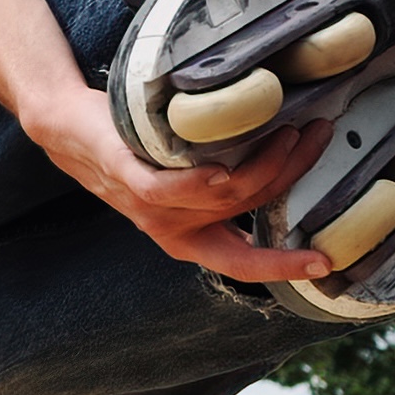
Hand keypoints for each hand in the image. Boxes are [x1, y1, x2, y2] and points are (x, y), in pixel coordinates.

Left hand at [29, 86, 334, 280]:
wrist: (68, 133)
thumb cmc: (135, 153)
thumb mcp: (181, 180)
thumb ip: (220, 185)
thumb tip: (282, 160)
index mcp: (191, 239)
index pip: (245, 263)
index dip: (285, 266)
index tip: (326, 261)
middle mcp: (175, 231)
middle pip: (250, 208)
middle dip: (294, 175)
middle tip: (321, 137)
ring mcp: (154, 210)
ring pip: (226, 195)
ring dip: (267, 163)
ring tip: (292, 128)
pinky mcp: (132, 181)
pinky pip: (174, 191)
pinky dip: (204, 182)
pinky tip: (226, 167)